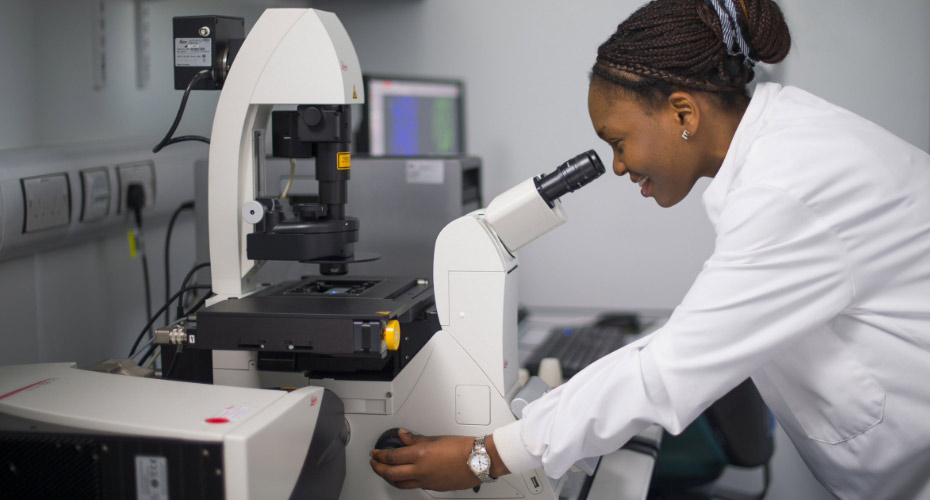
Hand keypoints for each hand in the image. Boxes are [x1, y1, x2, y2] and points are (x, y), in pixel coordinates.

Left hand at [370, 429, 507, 490]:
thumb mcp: (436, 438)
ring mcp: (427, 481)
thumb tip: (404, 435)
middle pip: (391, 473)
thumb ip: (416, 438)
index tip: (375, 453)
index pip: (392, 457)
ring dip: (389, 478)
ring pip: (400, 484)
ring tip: (385, 472)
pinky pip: (414, 486)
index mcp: (420, 455)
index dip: (380, 455)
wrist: (479, 460)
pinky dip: (405, 481)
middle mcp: (421, 470)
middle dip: (379, 468)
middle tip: (374, 463)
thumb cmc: (462, 447)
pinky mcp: (434, 487)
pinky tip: (405, 477)